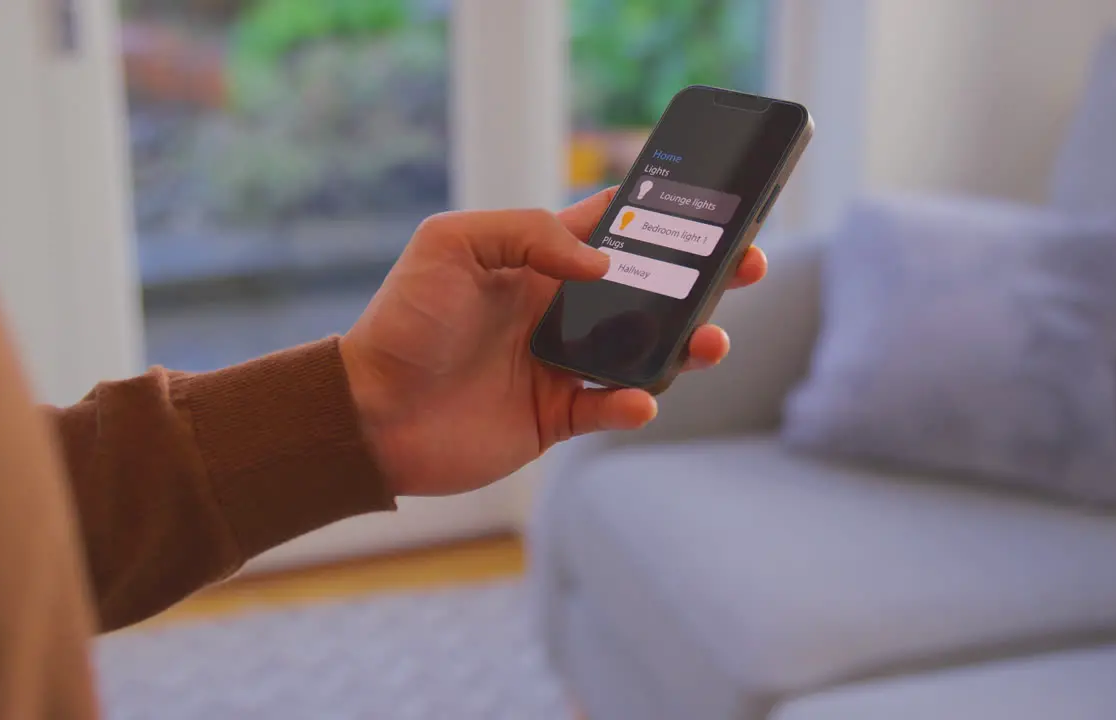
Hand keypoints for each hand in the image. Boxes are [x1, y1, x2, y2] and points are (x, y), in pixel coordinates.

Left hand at [340, 188, 766, 496]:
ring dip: (684, 347)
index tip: (713, 209)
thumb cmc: (403, 322)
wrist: (369, 414)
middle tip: (746, 270)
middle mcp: (556, 310)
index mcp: (537, 263)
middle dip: (700, 281)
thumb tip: (602, 264)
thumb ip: (529, 235)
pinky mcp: (555, 416)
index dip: (663, 217)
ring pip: (642, 352)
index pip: (613, 230)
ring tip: (711, 344)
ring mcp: (559, 364)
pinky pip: (609, 407)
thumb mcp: (452, 246)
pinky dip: (631, 403)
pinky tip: (639, 399)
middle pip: (647, 290)